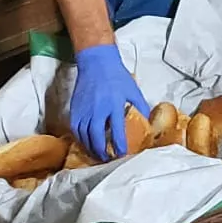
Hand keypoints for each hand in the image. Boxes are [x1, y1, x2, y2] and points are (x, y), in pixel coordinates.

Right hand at [71, 44, 150, 160]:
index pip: (117, 131)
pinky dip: (81, 139)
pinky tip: (87, 143)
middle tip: (108, 159)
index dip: (119, 145)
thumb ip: (141, 107)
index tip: (122, 154)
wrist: (96, 63)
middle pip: (97, 138)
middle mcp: (97, 111)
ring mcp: (84, 111)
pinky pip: (76, 130)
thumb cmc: (117, 76)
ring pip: (84, 136)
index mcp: (114, 106)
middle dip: (102, 152)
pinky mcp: (75, 109)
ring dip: (91, 148)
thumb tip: (147, 123)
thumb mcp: (133, 90)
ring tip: (99, 155)